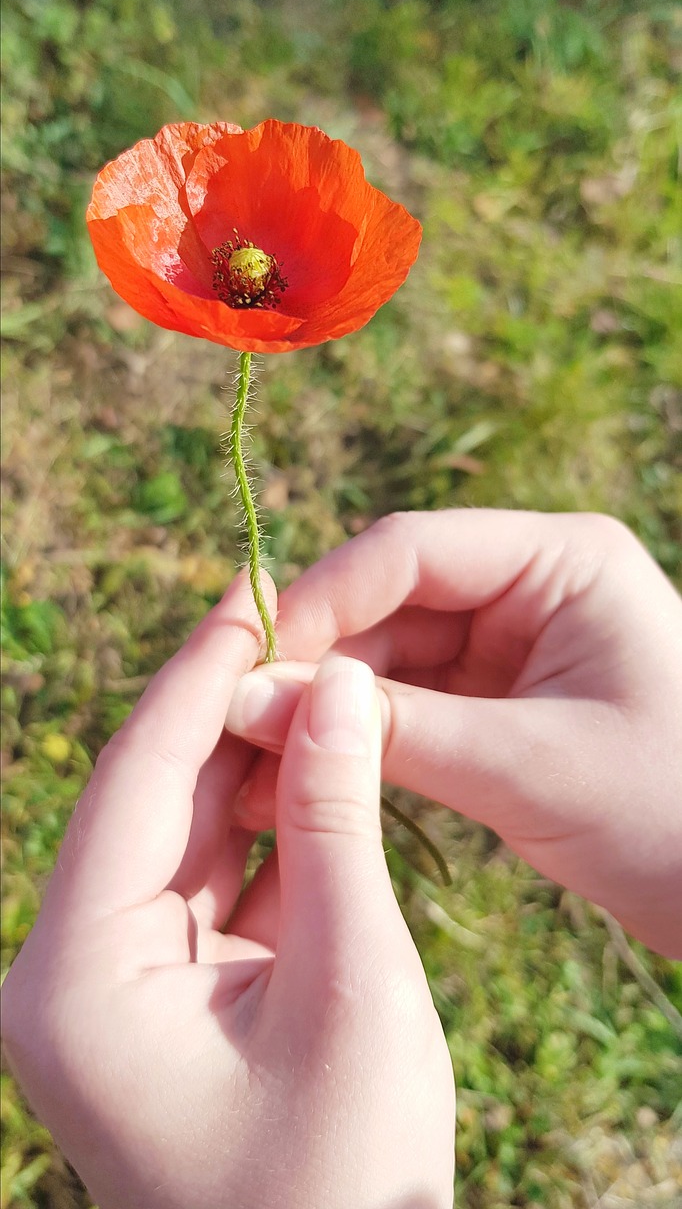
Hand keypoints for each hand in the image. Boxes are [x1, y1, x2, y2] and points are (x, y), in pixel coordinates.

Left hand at [2, 572, 454, 1208]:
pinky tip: (315, 775)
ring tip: (320, 688)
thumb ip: (334, 821)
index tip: (250, 592)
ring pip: (184, 835)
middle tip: (300, 628)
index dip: (198, 678)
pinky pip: (208, 884)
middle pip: (153, 800)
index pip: (134, 781)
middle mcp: (68, 972)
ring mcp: (111, 987)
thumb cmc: (343, 1172)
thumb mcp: (349, 979)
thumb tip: (334, 684)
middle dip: (231, 714)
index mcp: (73, 977)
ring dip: (255, 767)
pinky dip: (266, 833)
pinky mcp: (159, 995)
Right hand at [225, 510, 681, 958]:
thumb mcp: (526, 767)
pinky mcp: (501, 703)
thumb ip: (389, 733)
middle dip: (316, 668)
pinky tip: (304, 781)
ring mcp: (514, 645)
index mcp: (561, 560)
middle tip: (239, 731)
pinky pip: (411, 707)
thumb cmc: (671, 814)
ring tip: (256, 772)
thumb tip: (252, 702)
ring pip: (390, 659)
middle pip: (389, 603)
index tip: (254, 666)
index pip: (411, 550)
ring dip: (327, 713)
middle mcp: (532, 586)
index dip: (323, 601)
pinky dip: (362, 743)